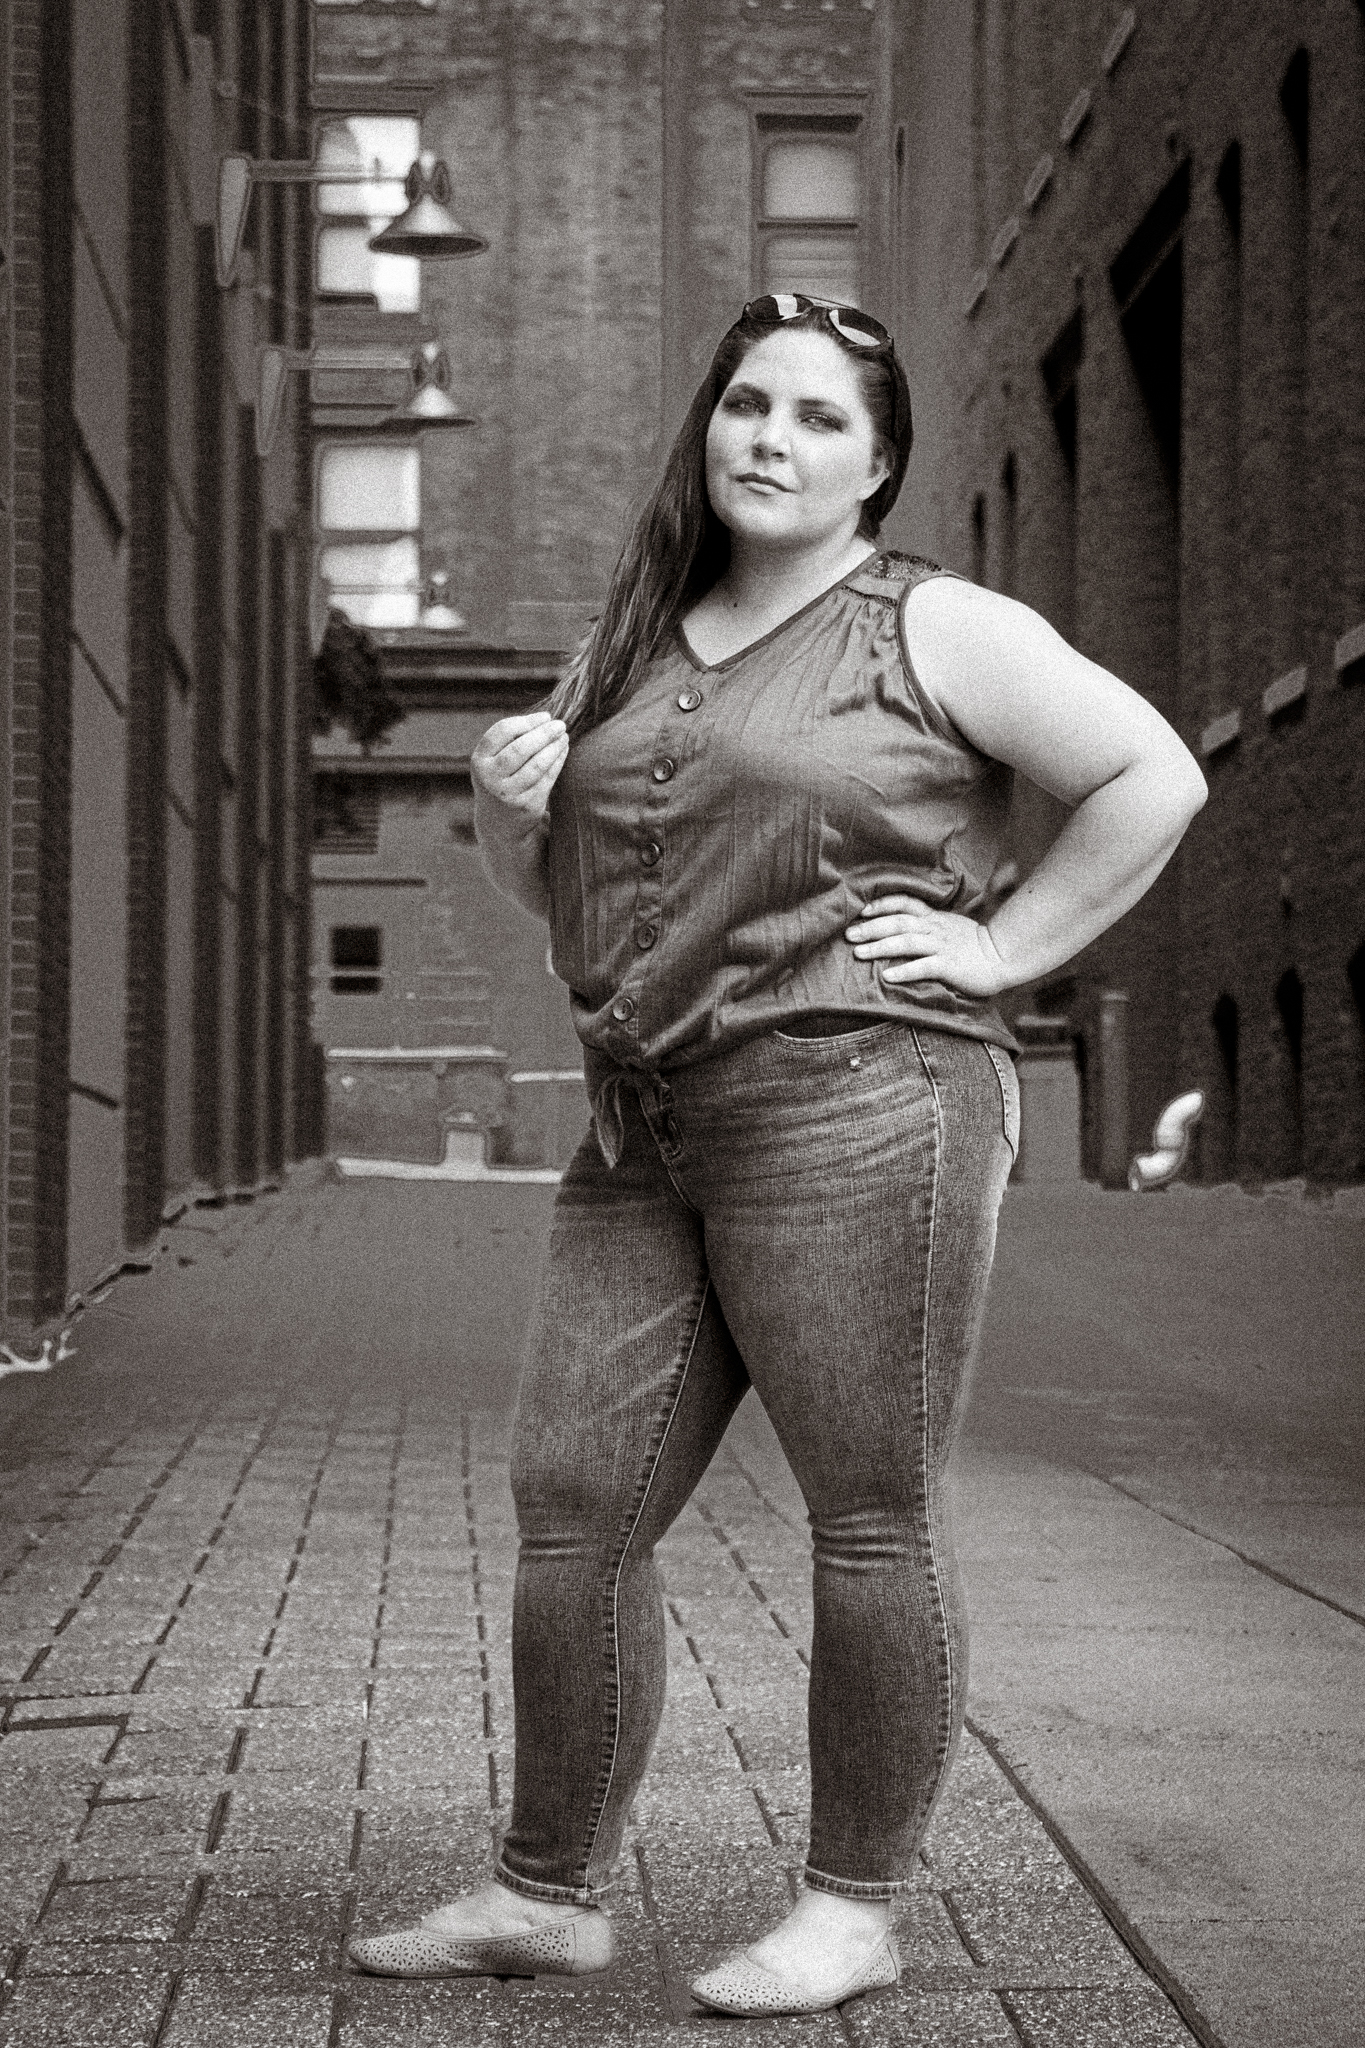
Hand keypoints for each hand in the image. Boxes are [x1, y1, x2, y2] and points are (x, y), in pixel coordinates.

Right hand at [471, 713, 568, 842]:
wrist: (498, 823)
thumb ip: (509, 741)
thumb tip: (545, 718)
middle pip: (520, 748)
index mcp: (479, 760)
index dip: (527, 721)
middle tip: (560, 724)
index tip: (546, 716)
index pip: (502, 732)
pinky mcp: (526, 805)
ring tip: (564, 737)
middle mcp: (490, 778)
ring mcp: (508, 793)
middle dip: (544, 733)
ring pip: (537, 764)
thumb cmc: (500, 780)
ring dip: (554, 747)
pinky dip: (558, 762)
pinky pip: (547, 779)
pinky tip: (563, 751)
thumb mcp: (493, 761)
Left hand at [845, 896, 1008, 998]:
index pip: (904, 903)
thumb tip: (900, 927)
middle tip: (848, 935)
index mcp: (934, 918)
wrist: (1002, 956)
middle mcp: (935, 928)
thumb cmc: (973, 945)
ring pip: (906, 943)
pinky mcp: (950, 966)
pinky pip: (924, 967)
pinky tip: (887, 976)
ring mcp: (942, 946)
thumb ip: (928, 924)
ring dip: (880, 947)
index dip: (882, 905)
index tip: (861, 911)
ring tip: (858, 954)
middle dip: (871, 928)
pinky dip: (904, 971)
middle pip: (898, 923)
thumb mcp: (949, 926)